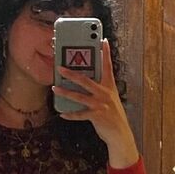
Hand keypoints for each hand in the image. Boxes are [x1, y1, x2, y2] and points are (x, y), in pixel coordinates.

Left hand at [52, 39, 138, 167]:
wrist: (120, 133)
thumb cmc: (112, 114)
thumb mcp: (110, 98)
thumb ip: (99, 88)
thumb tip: (83, 80)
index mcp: (109, 86)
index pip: (107, 66)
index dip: (105, 53)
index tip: (103, 40)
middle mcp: (105, 93)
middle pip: (86, 80)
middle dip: (71, 73)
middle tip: (59, 67)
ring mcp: (100, 104)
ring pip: (79, 96)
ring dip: (65, 92)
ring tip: (54, 88)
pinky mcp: (96, 116)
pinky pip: (79, 114)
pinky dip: (70, 114)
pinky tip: (62, 113)